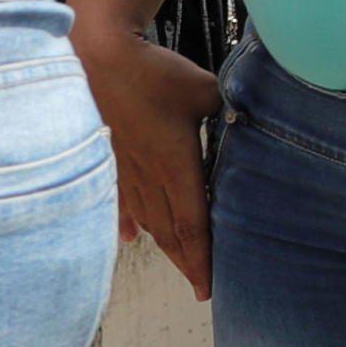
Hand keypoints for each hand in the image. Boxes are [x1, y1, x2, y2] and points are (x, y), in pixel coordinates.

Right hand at [79, 26, 221, 300]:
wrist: (98, 58)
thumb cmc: (155, 74)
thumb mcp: (206, 90)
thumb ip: (229, 108)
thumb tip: (247, 117)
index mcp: (175, 166)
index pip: (192, 224)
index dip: (201, 258)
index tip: (208, 288)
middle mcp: (148, 177)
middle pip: (169, 231)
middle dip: (186, 262)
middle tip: (200, 287)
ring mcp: (124, 170)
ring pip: (146, 218)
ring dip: (163, 245)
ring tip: (177, 265)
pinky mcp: (108, 158)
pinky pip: (119, 200)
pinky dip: (127, 222)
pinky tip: (130, 238)